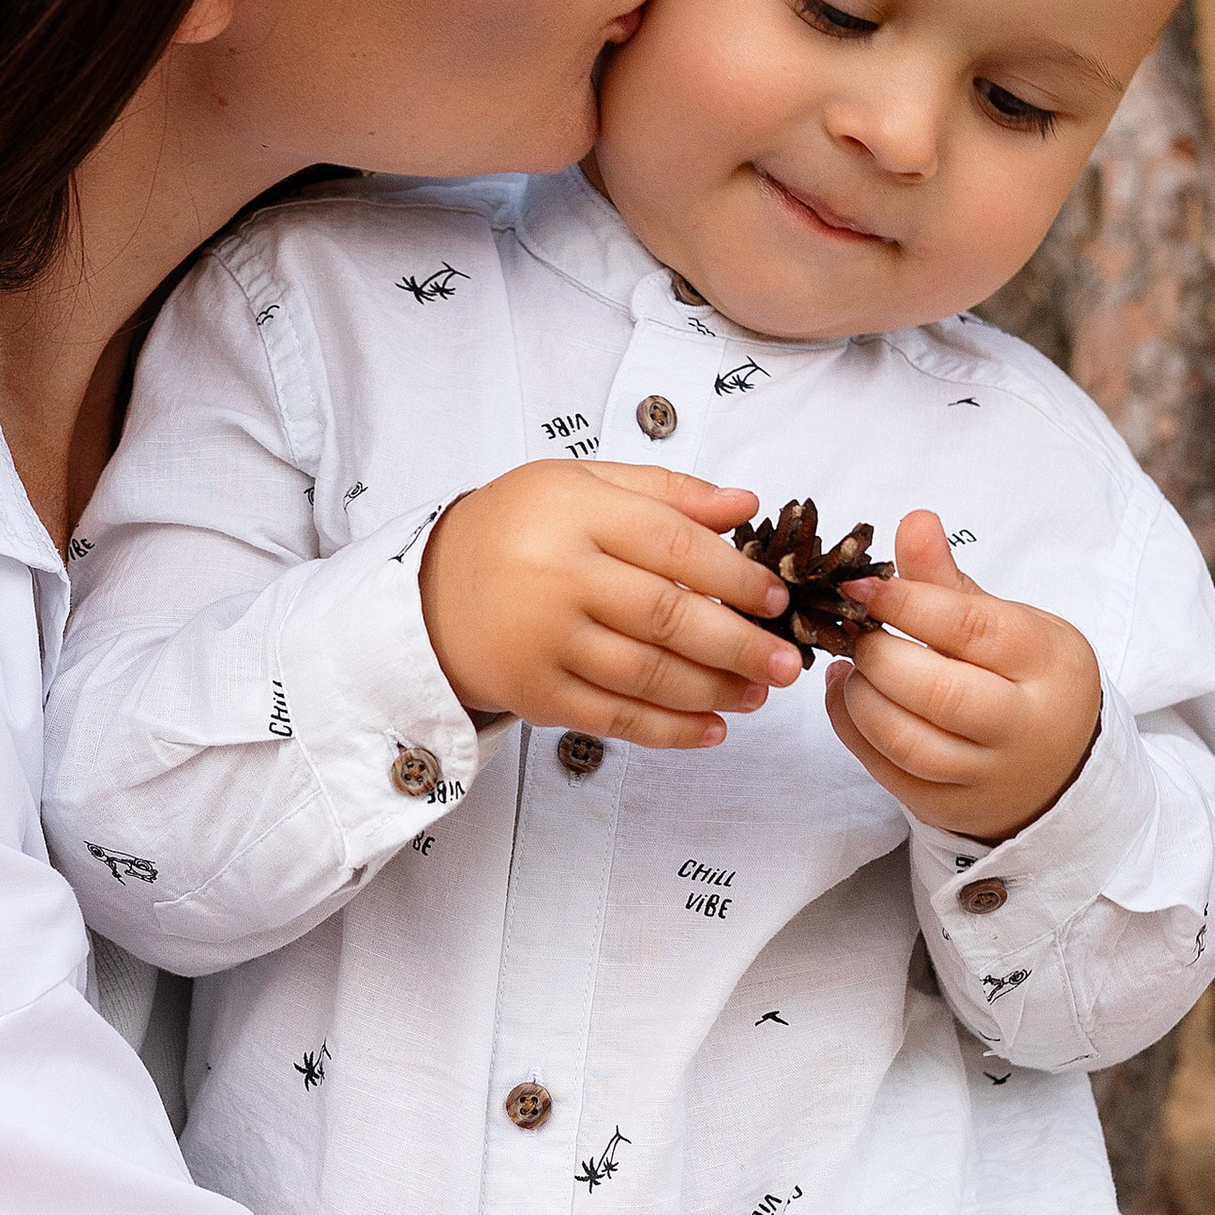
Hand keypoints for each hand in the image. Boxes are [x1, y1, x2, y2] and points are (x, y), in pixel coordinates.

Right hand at [417, 464, 803, 747]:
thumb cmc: (515, 530)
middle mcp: (557, 577)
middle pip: (667, 616)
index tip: (774, 598)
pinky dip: (670, 730)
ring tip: (759, 692)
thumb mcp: (579, 483)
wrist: (428, 593)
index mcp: (574, 513)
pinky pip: (615, 718)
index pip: (672, 545)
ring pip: (647, 674)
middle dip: (739, 645)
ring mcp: (544, 642)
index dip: (734, 575)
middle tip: (787, 662)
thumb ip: (665, 491)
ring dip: (715, 690)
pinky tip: (713, 728)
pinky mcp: (536, 694)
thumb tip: (746, 505)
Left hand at [824, 508, 1102, 844]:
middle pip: (936, 691)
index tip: (859, 586)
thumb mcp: (1008, 623)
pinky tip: (847, 695)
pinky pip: (887, 771)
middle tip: (854, 631)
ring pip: (907, 740)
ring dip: (860, 696)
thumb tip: (913, 520)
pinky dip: (851, 728)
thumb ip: (951, 582)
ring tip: (853, 665)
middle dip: (878, 655)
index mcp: (1047, 661)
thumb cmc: (1025, 679)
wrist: (1059, 769)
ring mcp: (988, 774)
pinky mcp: (950, 807)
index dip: (905, 601)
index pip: (968, 627)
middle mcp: (1025, 724)